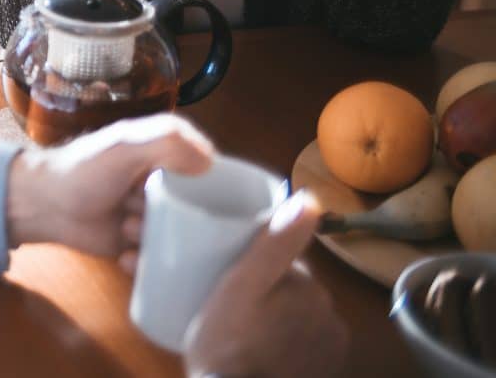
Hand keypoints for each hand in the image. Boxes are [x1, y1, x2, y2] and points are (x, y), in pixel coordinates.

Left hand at [6, 113, 213, 264]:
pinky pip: (159, 258)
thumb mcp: (124, 145)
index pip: (207, 169)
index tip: (198, 198)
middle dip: (175, 215)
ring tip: (125, 226)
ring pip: (178, 235)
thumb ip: (167, 143)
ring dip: (154, 235)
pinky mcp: (139, 244)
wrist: (43, 205)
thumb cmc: (83, 169)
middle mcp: (163, 184)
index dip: (206, 185)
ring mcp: (152, 216)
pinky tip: (126, 254)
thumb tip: (210, 162)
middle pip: (196, 207)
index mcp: (165, 154)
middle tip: (142, 209)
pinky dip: (144, 260)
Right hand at [183, 191, 348, 377]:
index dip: (254, 264)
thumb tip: (310, 198)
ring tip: (239, 330)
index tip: (228, 275)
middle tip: (228, 304)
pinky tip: (259, 351)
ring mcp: (329, 351)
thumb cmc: (228, 341)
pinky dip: (286, 345)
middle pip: (292, 290)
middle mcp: (331, 317)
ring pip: (297, 318)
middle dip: (267, 292)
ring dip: (276, 319)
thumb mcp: (242, 285)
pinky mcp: (321, 374)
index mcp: (310, 287)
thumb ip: (276, 243)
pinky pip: (302, 346)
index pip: (283, 261)